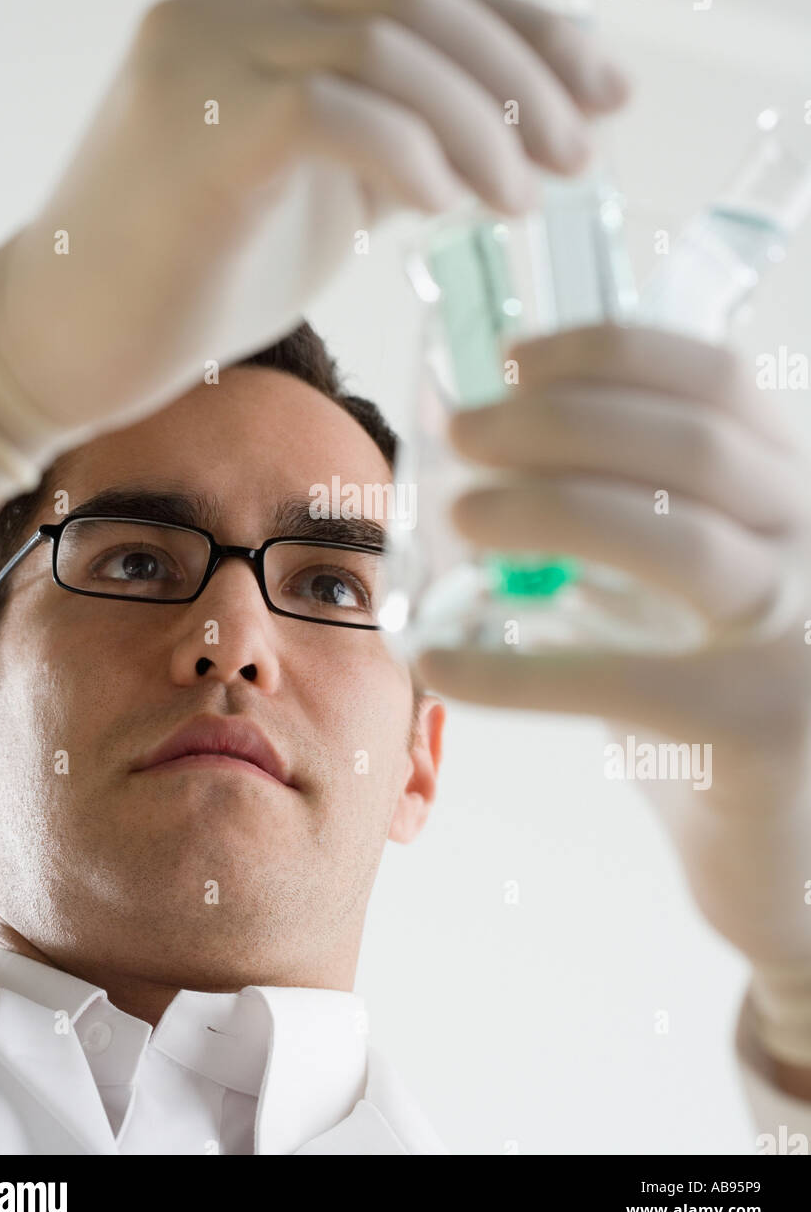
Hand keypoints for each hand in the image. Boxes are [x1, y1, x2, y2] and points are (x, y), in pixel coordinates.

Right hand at [0, 0, 629, 458]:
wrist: (64, 337)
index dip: (528, 33)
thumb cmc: (192, 272)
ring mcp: (206, 53)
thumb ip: (392, 140)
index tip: (604, 94)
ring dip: (481, 125)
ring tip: (524, 200)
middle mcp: (231, 0)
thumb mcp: (314, 189)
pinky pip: (337, 109)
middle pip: (418, 3)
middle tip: (579, 156)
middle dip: (523, 77)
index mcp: (262, 1)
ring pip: (389, 46)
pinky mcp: (199, 128)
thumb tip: (511, 134)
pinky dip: (411, 153)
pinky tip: (445, 208)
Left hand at [415, 323, 810, 978]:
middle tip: (460, 434)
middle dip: (557, 423)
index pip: (717, 384)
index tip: (512, 359)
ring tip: (456, 517)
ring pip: (671, 541)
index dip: (611, 354)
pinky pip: (622, 679)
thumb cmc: (713, 706)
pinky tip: (438, 663)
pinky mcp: (765, 723)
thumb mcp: (682, 598)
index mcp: (794, 493)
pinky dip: (514, 670)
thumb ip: (619, 532)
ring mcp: (803, 632)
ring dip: (545, 512)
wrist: (788, 856)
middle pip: (688, 445)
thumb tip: (471, 473)